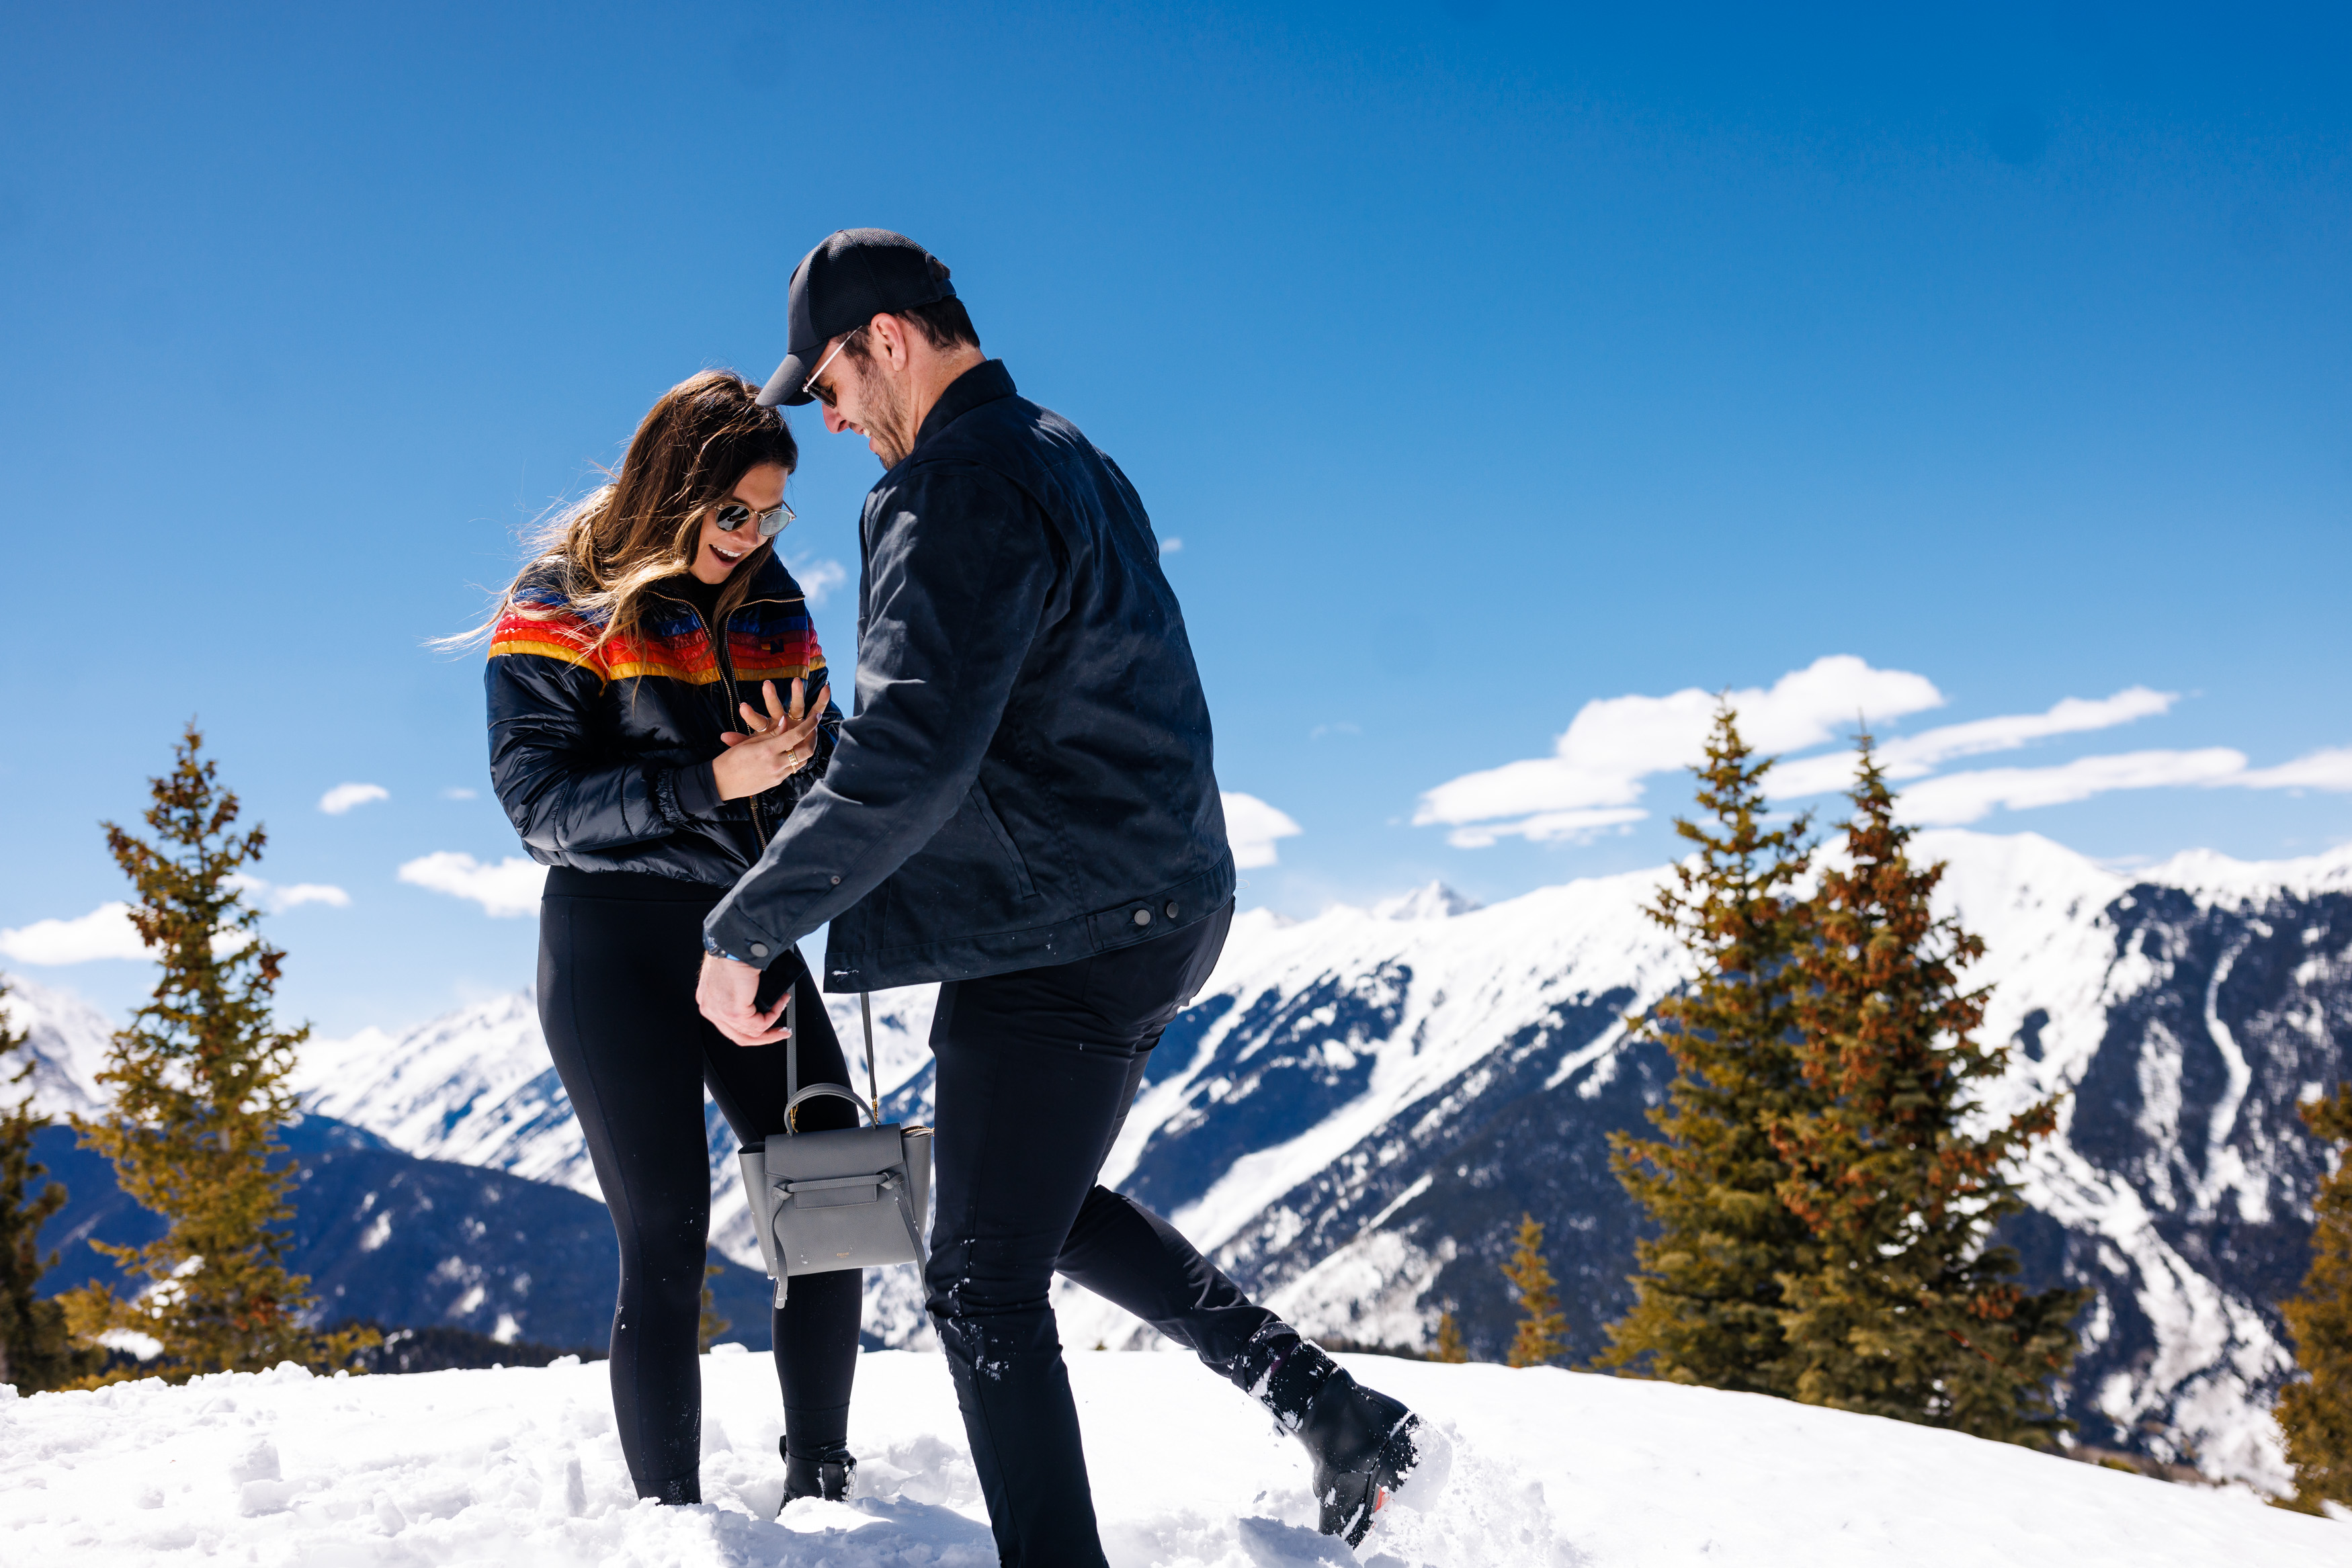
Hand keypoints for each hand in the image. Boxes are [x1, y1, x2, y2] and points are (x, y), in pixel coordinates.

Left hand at [697, 952, 790, 1046]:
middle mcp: (711, 1010)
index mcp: (708, 1002)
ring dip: (773, 1023)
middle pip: (739, 1036)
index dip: (751, 1029)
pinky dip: (773, 1016)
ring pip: (751, 1034)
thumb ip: (739, 994)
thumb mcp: (732, 978)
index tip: (767, 1026)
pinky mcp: (734, 1012)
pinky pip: (759, 1025)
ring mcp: (721, 1013)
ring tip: (782, 1006)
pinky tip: (779, 1003)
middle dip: (765, 1037)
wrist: (734, 946)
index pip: (729, 1026)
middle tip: (780, 1032)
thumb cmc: (732, 953)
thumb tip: (757, 1001)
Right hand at [711, 677, 827, 800]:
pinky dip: (796, 759)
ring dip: (807, 749)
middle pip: (806, 751)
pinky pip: (793, 769)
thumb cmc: (731, 759)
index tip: (817, 716)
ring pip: (802, 761)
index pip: (796, 735)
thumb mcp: (749, 742)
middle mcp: (776, 764)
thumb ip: (771, 733)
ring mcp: (778, 775)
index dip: (810, 724)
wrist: (721, 783)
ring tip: (807, 738)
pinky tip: (794, 751)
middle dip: (814, 738)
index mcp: (768, 750)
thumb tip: (786, 720)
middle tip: (814, 728)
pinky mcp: (777, 782)